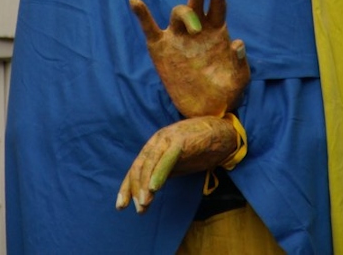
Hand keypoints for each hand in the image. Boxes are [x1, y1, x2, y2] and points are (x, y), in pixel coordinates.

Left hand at [116, 115, 236, 212]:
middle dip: (135, 188)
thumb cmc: (198, 148)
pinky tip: (155, 187)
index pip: (136, 167)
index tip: (121, 206)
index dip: (127, 186)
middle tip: (138, 208)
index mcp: (155, 145)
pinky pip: (167, 158)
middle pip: (140, 165)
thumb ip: (161, 173)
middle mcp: (158, 140)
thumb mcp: (176, 163)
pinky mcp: (182, 140)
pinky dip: (159, 172)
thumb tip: (146, 194)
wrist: (222, 133)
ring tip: (144, 203)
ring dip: (146, 183)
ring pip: (151, 161)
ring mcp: (169, 138)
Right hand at [129, 0, 249, 116]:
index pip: (217, 6)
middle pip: (197, 3)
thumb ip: (240, 62)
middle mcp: (197, 29)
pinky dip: (142, 14)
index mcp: (216, 31)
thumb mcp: (239, 79)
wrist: (205, 110)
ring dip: (186, 14)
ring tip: (195, 30)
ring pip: (178, 13)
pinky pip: (149, 27)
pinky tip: (135, 1)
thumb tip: (236, 43)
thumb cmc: (226, 91)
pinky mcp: (161, 48)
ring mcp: (178, 37)